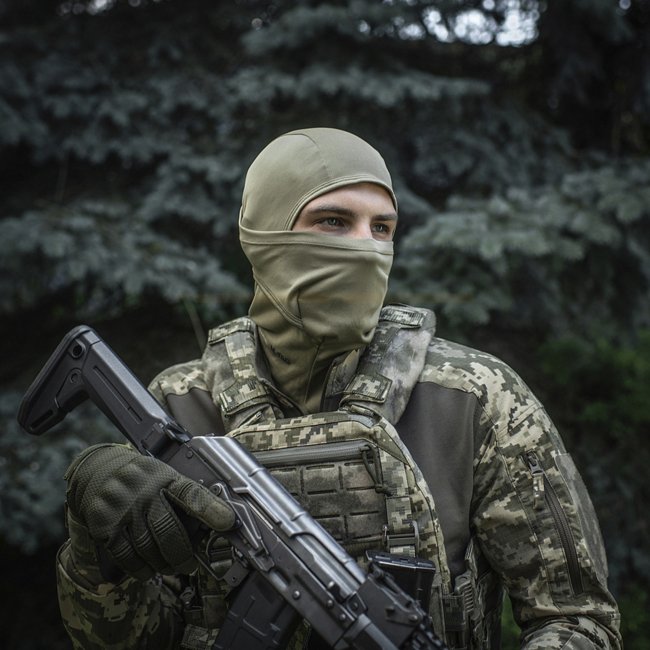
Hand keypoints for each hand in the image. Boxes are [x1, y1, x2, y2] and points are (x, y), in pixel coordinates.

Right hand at [64, 443, 235, 581]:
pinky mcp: (104, 526)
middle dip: (183, 554)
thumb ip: (184, 496)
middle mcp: (143, 492)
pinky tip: (149, 570)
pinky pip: (126, 556)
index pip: (190, 493)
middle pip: (168, 530)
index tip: (229, 522)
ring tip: (171, 567)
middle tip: (190, 565)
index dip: (211, 509)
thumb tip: (216, 521)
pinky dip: (141, 568)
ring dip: (163, 563)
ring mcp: (122, 509)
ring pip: (148, 548)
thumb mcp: (163, 475)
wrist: (96, 470)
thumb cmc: (141, 478)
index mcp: (164, 477)